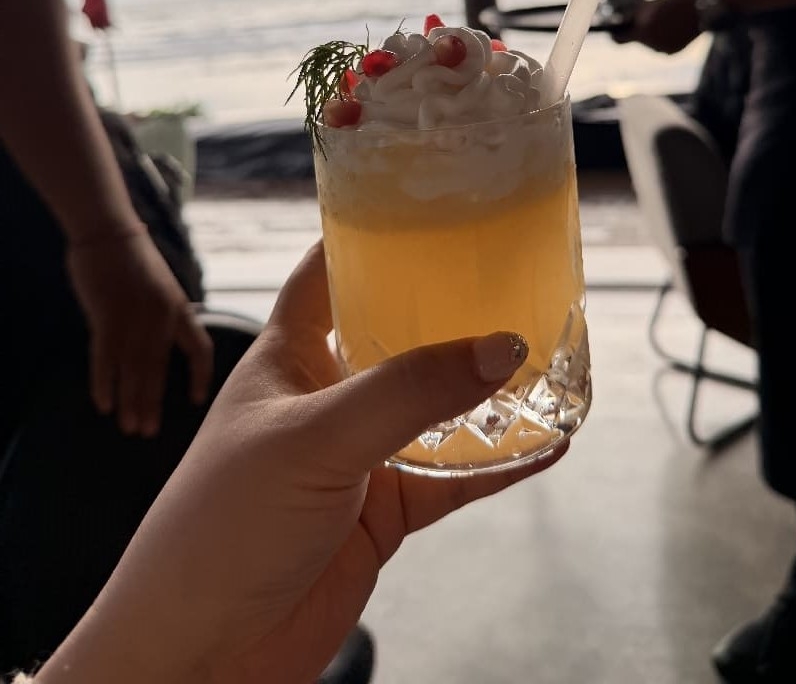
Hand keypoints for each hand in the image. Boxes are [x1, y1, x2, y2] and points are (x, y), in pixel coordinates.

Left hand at [41, 241, 564, 683]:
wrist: (200, 656)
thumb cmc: (218, 531)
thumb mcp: (313, 440)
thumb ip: (406, 394)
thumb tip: (499, 348)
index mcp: (288, 354)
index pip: (328, 269)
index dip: (368, 232)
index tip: (428, 202)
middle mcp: (327, 395)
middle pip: (398, 333)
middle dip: (451, 310)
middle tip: (516, 278)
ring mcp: (359, 455)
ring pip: (437, 408)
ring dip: (489, 390)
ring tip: (552, 358)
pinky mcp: (383, 513)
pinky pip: (456, 477)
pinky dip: (502, 463)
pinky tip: (550, 444)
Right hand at [66, 227, 213, 436]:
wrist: (110, 232)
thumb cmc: (133, 258)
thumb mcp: (161, 287)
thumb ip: (164, 314)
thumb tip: (160, 343)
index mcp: (180, 308)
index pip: (200, 349)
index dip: (201, 376)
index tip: (198, 400)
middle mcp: (162, 317)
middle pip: (160, 369)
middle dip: (154, 402)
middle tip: (148, 431)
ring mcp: (134, 318)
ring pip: (134, 369)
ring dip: (131, 401)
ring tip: (129, 427)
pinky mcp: (107, 316)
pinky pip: (106, 358)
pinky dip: (104, 383)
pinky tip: (104, 403)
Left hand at [611, 0, 700, 53]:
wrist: (704, 9)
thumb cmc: (677, 2)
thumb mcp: (653, 4)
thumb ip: (637, 13)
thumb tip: (626, 17)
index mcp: (643, 33)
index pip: (619, 39)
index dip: (614, 35)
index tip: (612, 32)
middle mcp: (651, 46)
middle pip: (637, 40)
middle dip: (638, 30)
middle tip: (643, 18)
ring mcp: (663, 51)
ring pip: (649, 43)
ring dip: (651, 34)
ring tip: (661, 20)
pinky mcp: (674, 52)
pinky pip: (662, 46)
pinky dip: (663, 38)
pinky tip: (671, 27)